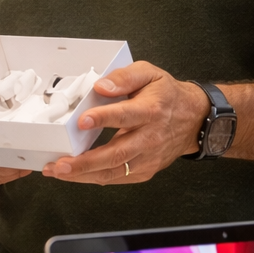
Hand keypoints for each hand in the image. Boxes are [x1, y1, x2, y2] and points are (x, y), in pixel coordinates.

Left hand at [42, 61, 208, 183]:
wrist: (194, 119)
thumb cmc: (167, 95)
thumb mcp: (149, 74)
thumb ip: (124, 77)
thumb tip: (101, 86)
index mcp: (150, 111)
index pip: (125, 115)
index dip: (103, 119)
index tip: (81, 121)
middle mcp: (150, 137)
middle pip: (117, 153)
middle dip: (86, 162)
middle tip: (60, 164)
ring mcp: (148, 157)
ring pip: (115, 171)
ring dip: (85, 175)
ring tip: (59, 172)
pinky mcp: (146, 169)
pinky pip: (119, 178)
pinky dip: (96, 179)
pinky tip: (77, 176)